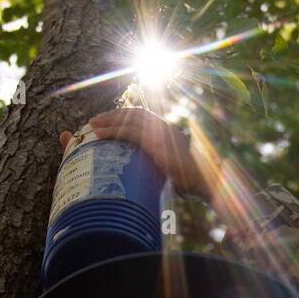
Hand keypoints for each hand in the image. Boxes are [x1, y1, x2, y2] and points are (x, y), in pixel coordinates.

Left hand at [60, 109, 210, 200]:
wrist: (205, 183)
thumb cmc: (191, 183)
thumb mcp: (171, 171)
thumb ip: (157, 168)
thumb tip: (144, 179)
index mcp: (169, 132)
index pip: (144, 118)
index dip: (125, 118)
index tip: (109, 123)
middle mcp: (166, 128)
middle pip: (135, 114)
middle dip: (113, 115)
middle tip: (95, 121)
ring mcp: (162, 134)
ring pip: (130, 120)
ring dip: (109, 121)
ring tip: (92, 126)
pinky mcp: (157, 143)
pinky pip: (130, 133)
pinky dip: (113, 131)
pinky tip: (99, 135)